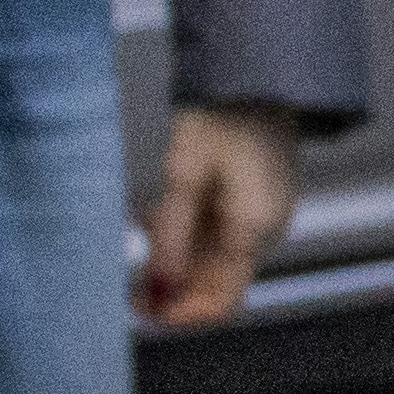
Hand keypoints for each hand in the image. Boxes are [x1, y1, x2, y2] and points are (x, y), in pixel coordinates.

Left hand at [140, 101, 300, 326]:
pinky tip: (164, 213)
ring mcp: (260, 222)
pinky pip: (215, 240)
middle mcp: (263, 234)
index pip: (221, 299)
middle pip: (215, 285)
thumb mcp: (185, 177)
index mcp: (256, 229)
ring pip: (212, 264)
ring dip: (174, 260)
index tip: (140, 307)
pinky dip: (185, 238)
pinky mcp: (251, 209)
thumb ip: (171, 237)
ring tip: (146, 225)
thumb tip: (154, 291)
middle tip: (129, 285)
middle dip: (171, 287)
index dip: (180, 313)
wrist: (254, 79)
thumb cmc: (222, 119)